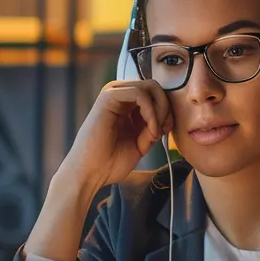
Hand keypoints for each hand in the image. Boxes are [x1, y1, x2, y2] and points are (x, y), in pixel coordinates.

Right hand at [56, 79, 171, 194]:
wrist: (91, 173)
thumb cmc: (111, 162)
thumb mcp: (141, 144)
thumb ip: (153, 127)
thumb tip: (168, 114)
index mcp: (126, 107)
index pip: (155, 95)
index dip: (167, 111)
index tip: (166, 132)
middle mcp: (120, 97)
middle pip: (155, 87)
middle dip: (166, 108)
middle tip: (163, 130)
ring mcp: (113, 94)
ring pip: (150, 87)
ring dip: (160, 110)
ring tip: (154, 133)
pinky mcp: (108, 97)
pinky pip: (139, 93)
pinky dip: (151, 111)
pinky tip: (150, 129)